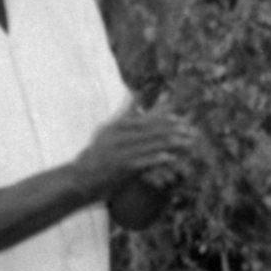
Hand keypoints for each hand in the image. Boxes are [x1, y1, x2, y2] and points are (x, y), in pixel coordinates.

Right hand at [80, 107, 205, 197]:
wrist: (79, 178)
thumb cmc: (96, 153)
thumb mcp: (108, 129)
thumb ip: (125, 112)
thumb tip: (135, 92)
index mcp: (117, 127)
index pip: (144, 120)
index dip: (164, 119)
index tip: (180, 119)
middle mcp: (118, 137)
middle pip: (150, 131)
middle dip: (172, 131)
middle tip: (190, 131)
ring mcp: (120, 152)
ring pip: (149, 145)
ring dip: (170, 144)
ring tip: (187, 143)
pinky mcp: (120, 168)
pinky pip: (142, 161)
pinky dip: (155, 158)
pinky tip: (170, 157)